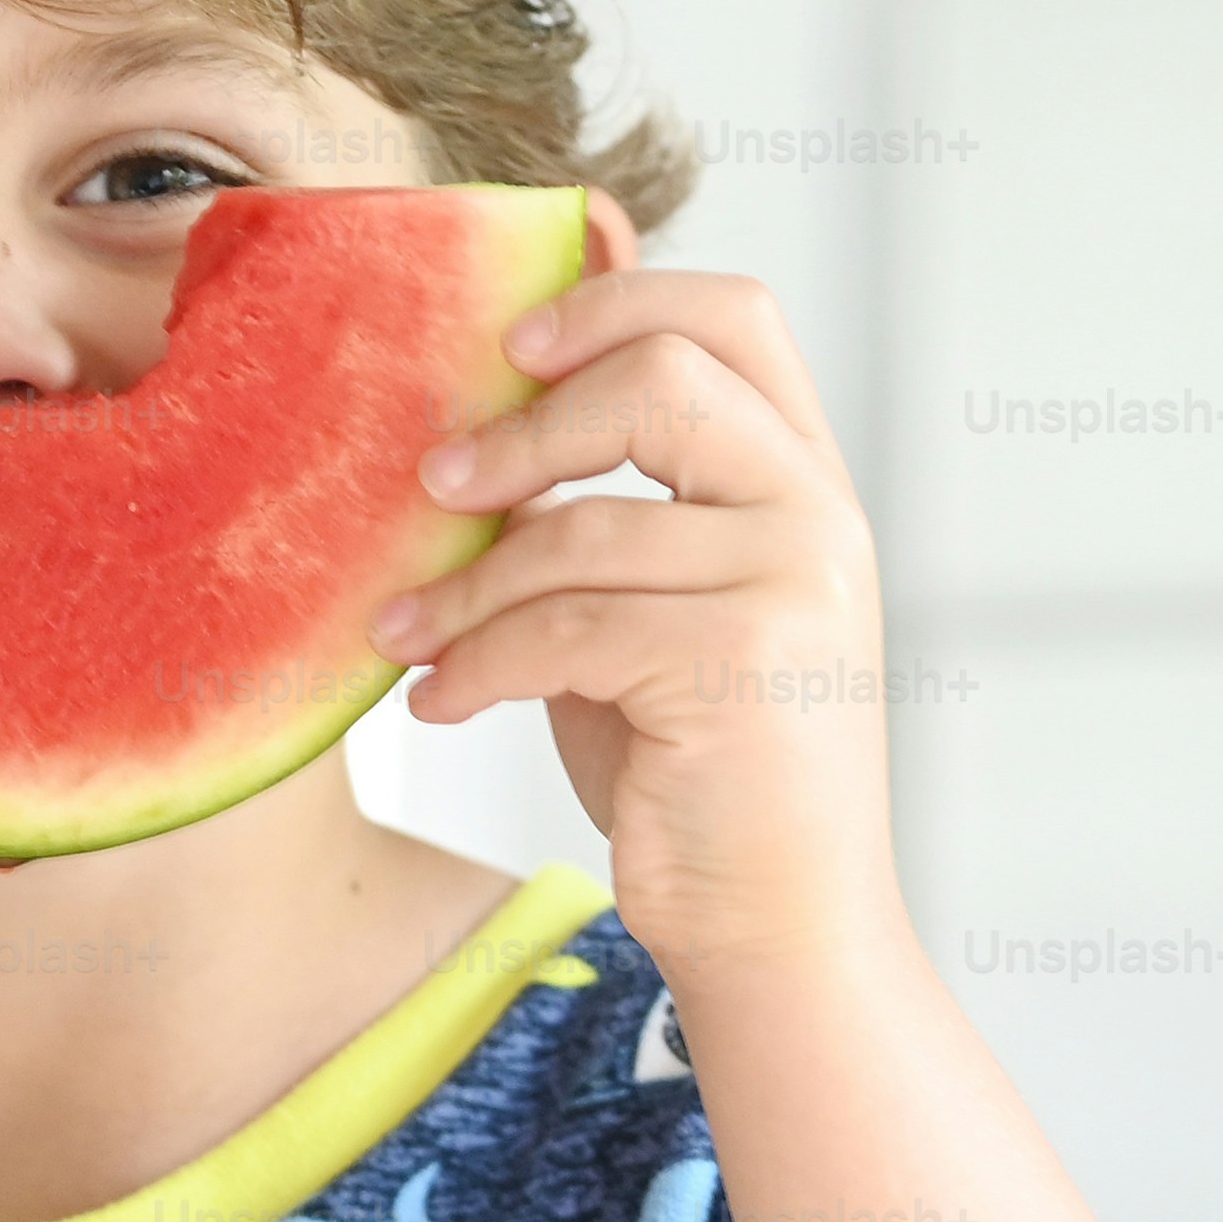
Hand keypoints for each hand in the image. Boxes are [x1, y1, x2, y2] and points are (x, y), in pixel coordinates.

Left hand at [367, 195, 908, 975]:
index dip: (615, 296)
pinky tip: (441, 700)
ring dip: (466, 585)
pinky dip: (478, 663)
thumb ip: (602, 496)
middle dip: (524, 429)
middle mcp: (818, 512)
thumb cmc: (696, 763)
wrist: (778, 925)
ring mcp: (794, 584)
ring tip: (404, 633)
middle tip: (436, 486)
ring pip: (587, 527)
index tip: (510, 343)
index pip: (731, 313)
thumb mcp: (647, 603)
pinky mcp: (745, 666)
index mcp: (802, 474)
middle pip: (662, 376)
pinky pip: (568, 629)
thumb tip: (502, 375)